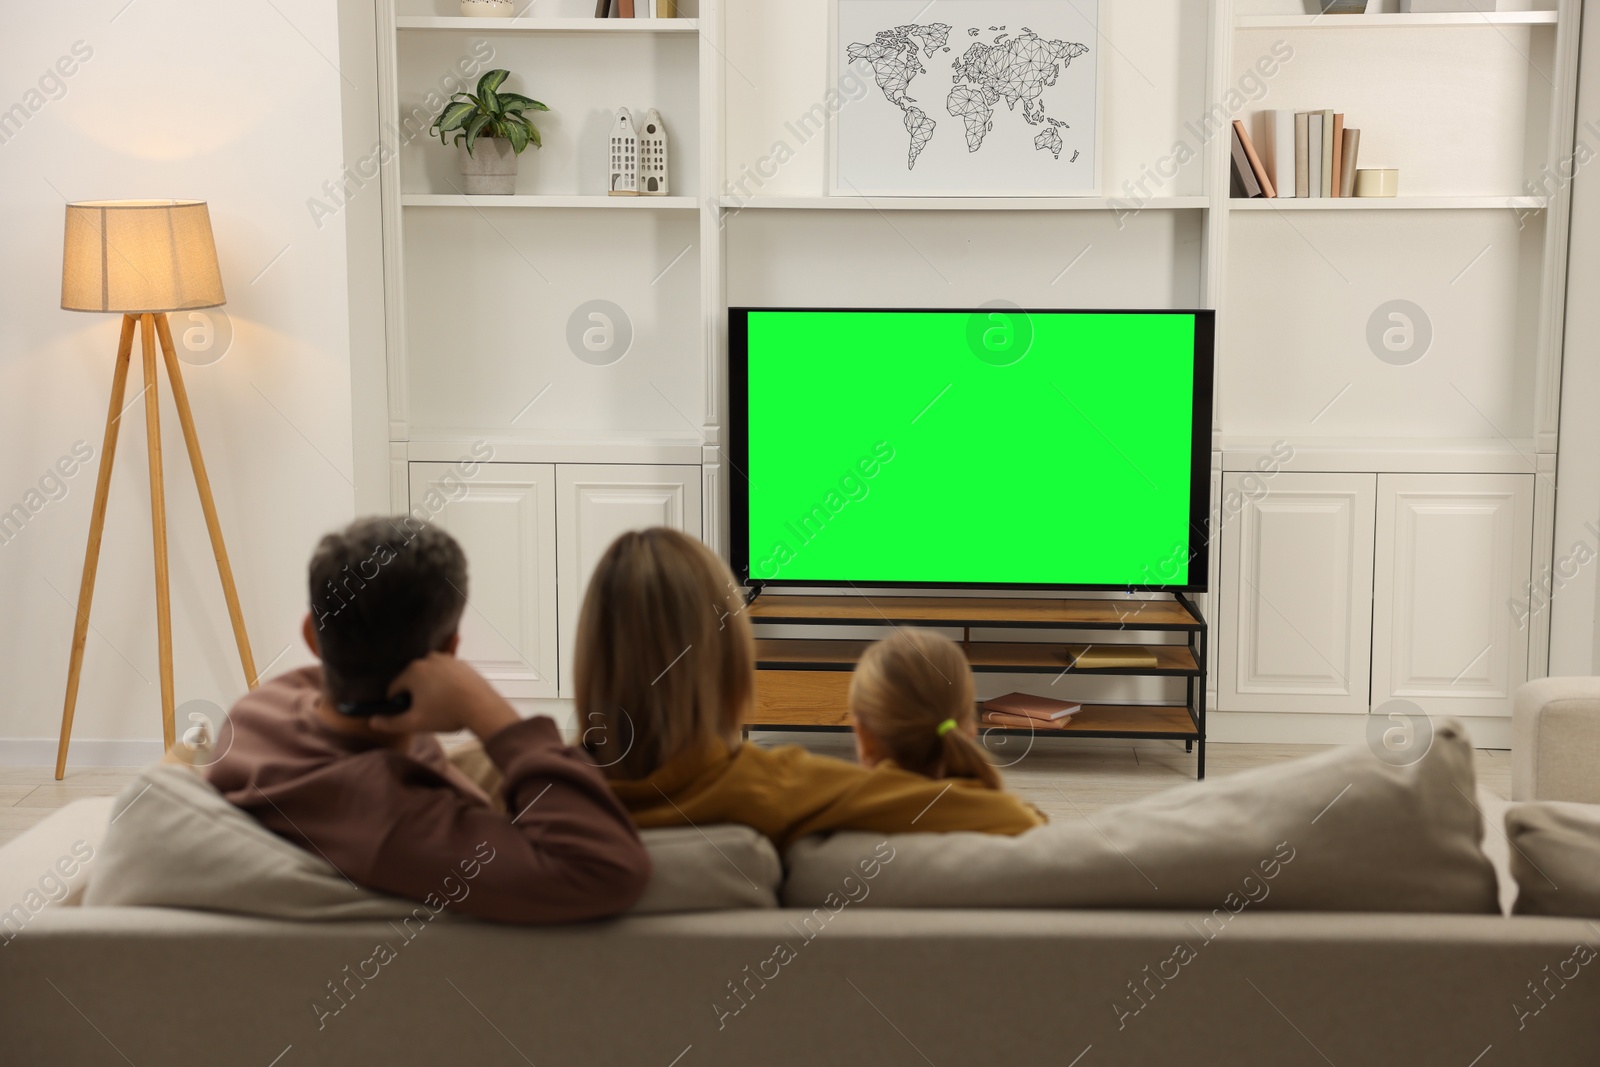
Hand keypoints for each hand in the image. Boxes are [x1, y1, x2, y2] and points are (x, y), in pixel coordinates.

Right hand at [368, 652, 518, 740]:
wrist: (482, 707)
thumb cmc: (447, 714)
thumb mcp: (415, 723)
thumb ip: (391, 723)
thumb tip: (372, 722)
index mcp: (413, 671)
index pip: (395, 688)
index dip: (399, 704)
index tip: (409, 714)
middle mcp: (428, 659)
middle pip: (412, 680)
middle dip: (415, 695)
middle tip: (427, 711)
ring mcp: (447, 659)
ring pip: (430, 677)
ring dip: (431, 689)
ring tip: (442, 705)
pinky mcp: (462, 664)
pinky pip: (446, 675)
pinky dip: (446, 684)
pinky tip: (452, 697)